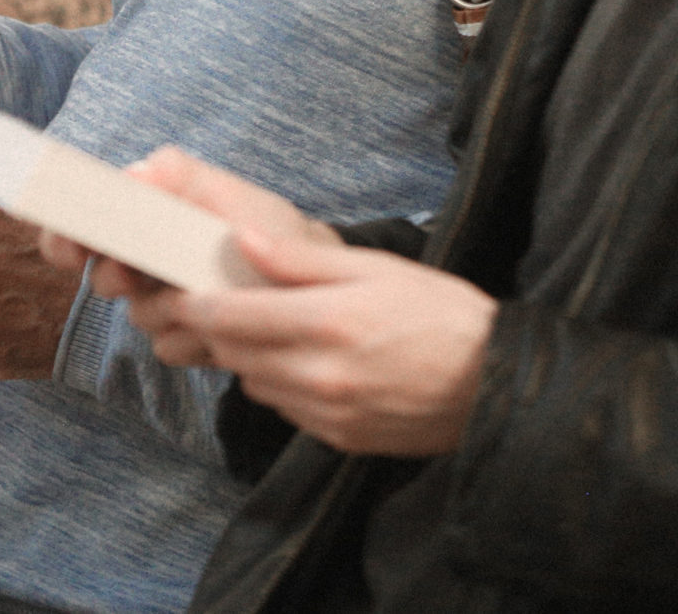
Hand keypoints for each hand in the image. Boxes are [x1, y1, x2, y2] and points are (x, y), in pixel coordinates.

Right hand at [45, 149, 339, 365]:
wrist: (313, 284)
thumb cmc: (269, 230)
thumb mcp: (230, 195)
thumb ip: (181, 176)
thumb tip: (135, 171)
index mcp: (151, 218)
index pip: (83, 226)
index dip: (64, 236)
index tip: (68, 250)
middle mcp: (149, 261)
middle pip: (102, 276)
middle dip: (118, 276)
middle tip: (136, 274)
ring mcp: (162, 304)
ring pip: (138, 314)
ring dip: (171, 306)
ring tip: (212, 291)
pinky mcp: (182, 340)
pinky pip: (168, 346)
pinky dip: (197, 336)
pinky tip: (226, 321)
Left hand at [76, 150, 493, 456]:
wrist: (496, 386)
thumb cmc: (442, 314)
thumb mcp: (377, 268)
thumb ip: (302, 259)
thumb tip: (240, 239)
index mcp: (327, 323)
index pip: (230, 317)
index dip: (195, 300)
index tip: (180, 285)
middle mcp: (319, 375)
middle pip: (232, 351)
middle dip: (214, 325)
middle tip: (209, 299)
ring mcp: (327, 413)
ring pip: (253, 381)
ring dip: (247, 355)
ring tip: (267, 326)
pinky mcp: (337, 438)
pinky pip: (284, 407)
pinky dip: (280, 382)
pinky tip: (305, 360)